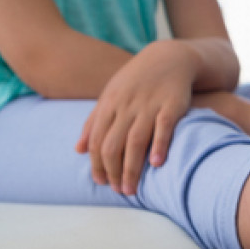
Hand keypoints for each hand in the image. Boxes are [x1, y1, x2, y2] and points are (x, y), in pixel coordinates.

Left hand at [76, 40, 196, 194]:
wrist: (168, 57)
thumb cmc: (136, 81)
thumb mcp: (110, 96)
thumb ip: (93, 122)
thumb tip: (78, 150)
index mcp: (109, 105)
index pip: (96, 141)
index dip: (96, 165)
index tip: (102, 182)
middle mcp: (126, 107)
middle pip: (112, 146)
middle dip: (113, 172)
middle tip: (119, 191)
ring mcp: (149, 105)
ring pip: (135, 141)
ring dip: (132, 169)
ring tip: (131, 189)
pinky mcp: (171, 105)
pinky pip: (164, 127)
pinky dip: (159, 145)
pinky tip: (156, 164)